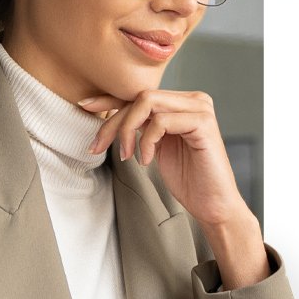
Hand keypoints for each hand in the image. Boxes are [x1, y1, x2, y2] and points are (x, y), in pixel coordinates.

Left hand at [79, 89, 244, 228]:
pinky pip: (161, 121)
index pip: (140, 93)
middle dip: (113, 122)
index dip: (110, 98)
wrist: (213, 205)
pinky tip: (146, 160)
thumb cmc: (188, 179)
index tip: (84, 107)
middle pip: (140, 96)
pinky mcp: (203, 123)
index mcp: (183, 102)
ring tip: (127, 156)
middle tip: (98, 147)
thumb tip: (109, 113)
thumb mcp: (156, 146)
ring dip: (127, 130)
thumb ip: (142, 126)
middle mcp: (194, 99)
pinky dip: (146, 141)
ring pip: (147, 102)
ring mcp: (201, 109)